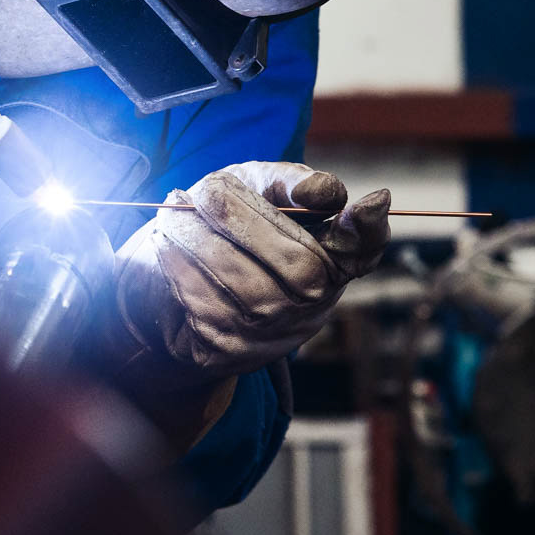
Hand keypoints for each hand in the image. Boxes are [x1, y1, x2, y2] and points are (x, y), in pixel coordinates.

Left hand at [93, 162, 389, 395]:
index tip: (369, 203)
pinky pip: (208, 309)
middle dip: (245, 220)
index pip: (365, 249)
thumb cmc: (226, 224)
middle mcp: (313, 303)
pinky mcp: (228, 352)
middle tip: (205, 189)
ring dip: (202, 241)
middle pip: (301, 268)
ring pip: (248, 291)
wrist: (162, 285)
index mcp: (330, 257)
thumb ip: (286, 182)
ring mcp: (274, 335)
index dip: (372, 231)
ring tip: (174, 209)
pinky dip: (180, 268)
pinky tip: (165, 240)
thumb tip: (324, 190)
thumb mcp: (256, 188)